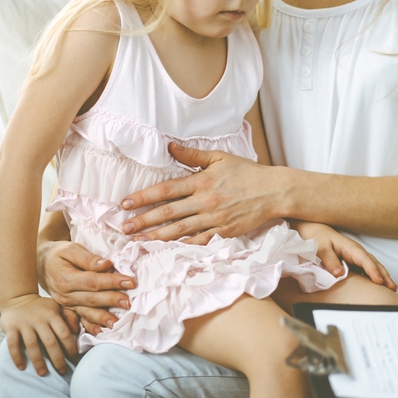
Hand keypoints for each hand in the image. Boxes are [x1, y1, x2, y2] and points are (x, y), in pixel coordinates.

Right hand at [0, 294, 77, 376]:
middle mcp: (39, 320)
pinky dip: (16, 356)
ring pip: (32, 345)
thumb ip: (69, 317)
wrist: (18, 298)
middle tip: (62, 371)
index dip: (70, 347)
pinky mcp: (11, 328)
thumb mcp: (57, 307)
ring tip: (43, 373)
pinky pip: (13, 344)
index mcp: (52, 315)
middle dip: (57, 359)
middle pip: (50, 342)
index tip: (74, 359)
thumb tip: (76, 330)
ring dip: (38, 361)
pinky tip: (22, 367)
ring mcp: (24, 324)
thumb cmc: (42, 307)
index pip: (64, 333)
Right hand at [37, 239, 133, 334]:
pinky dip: (88, 326)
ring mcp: (66, 304)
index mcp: (66, 278)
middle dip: (112, 300)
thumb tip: (107, 265)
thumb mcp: (70, 249)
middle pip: (92, 298)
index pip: (93, 281)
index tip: (130, 282)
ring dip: (102, 318)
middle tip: (128, 302)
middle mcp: (65, 294)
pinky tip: (99, 331)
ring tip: (117, 322)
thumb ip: (88, 258)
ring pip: (86, 312)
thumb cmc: (58, 255)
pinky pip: (78, 320)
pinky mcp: (67, 309)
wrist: (41, 264)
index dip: (112, 282)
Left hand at [119, 142, 284, 241]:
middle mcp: (205, 201)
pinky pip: (198, 242)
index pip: (166, 190)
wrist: (273, 191)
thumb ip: (193, 154)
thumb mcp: (221, 157)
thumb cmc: (247, 172)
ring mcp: (214, 219)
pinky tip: (165, 251)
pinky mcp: (223, 232)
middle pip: (168, 213)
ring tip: (138, 241)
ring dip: (156, 236)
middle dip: (143, 220)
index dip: (144, 197)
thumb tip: (170, 146)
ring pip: (179, 230)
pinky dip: (180, 247)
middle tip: (123, 228)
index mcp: (202, 181)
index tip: (125, 203)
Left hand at [292, 221, 396, 290]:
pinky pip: (367, 268)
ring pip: (373, 266)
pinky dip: (375, 275)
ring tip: (392, 288)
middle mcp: (357, 252)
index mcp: (350, 248)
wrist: (315, 231)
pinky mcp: (354, 260)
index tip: (379, 281)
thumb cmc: (317, 239)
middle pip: (374, 263)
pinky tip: (380, 285)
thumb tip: (338, 274)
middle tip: (393, 288)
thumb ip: (329, 260)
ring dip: (383, 275)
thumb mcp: (321, 248)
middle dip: (384, 275)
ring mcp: (357, 256)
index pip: (365, 260)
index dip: (372, 270)